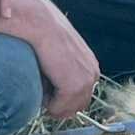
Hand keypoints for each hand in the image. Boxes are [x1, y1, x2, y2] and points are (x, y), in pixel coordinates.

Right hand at [24, 0, 100, 118]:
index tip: (49, 86)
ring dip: (52, 103)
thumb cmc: (46, 36)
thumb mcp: (62, 55)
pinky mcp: (74, 87)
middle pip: (76, 107)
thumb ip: (65, 72)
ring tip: (44, 80)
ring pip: (67, 110)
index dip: (62, 98)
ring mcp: (85, 82)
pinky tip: (43, 80)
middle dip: (59, 104)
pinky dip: (47, 103)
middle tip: (45, 87)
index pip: (81, 98)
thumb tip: (55, 93)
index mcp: (91, 67)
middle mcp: (93, 75)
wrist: (41, 24)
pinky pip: (58, 109)